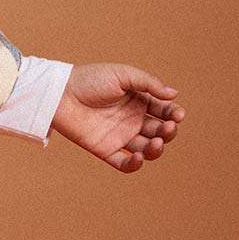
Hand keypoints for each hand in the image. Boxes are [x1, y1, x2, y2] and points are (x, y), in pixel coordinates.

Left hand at [50, 62, 184, 171]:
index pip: (165, 111)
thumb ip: (148, 83)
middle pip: (159, 131)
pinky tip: (139, 157)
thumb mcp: (123, 75)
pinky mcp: (105, 149)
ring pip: (146, 149)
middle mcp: (132, 119)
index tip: (178, 115)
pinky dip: (135, 164)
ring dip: (156, 148)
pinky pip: (124, 163)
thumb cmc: (90, 79)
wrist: (60, 93)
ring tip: (155, 142)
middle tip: (167, 127)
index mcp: (139, 100)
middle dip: (168, 131)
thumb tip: (174, 95)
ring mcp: (120, 136)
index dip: (174, 114)